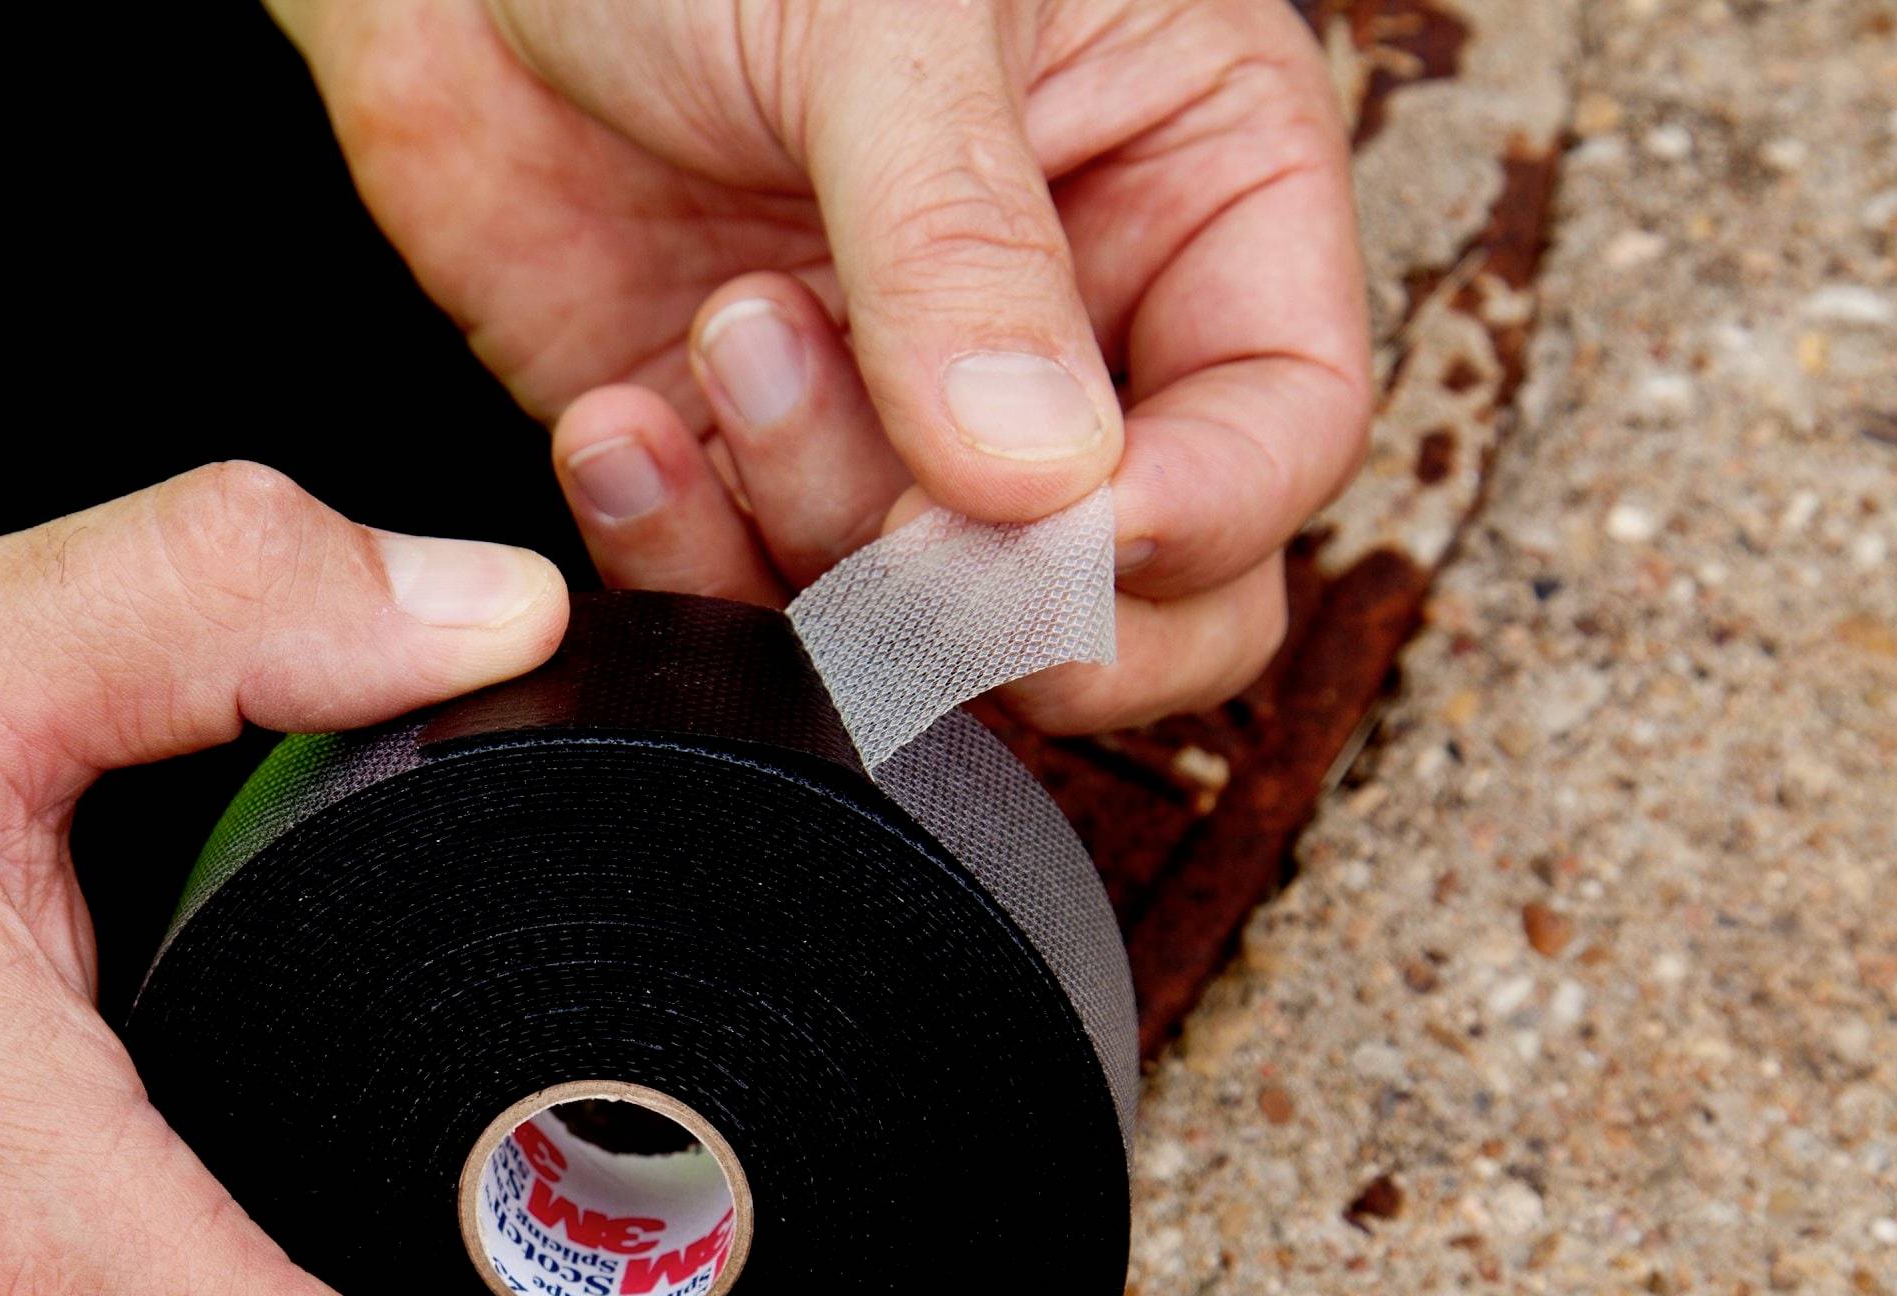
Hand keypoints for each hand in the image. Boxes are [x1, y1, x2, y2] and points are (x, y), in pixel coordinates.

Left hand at [272, 0, 1371, 729]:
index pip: (1280, 427)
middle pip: (1154, 599)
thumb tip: (1044, 484)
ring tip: (727, 331)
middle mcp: (1072, 327)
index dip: (1190, 517)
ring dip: (818, 536)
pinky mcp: (738, 481)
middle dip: (1020, 605)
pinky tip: (616, 426)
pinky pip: (750, 611)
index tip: (1056, 529)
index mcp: (1191, 177)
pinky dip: (683, 564)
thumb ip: (961, 242)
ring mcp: (901, 425)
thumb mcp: (882, 17)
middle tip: (893, 525)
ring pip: (943, 633)